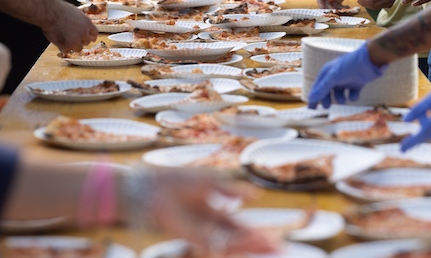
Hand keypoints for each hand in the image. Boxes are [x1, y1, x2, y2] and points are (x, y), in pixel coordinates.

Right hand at [41, 1, 97, 52]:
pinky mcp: (66, 45)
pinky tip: (59, 41)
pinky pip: (67, 50)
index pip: (94, 33)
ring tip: (65, 40)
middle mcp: (83, 32)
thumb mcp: (76, 13)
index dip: (91, 37)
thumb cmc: (59, 9)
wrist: (50, 12)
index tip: (89, 39)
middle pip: (87, 42)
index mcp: (87, 23)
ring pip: (78, 48)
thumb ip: (81, 22)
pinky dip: (62, 47)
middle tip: (73, 39)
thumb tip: (83, 27)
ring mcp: (75, 40)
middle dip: (81, 41)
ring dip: (73, 46)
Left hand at [152, 174, 277, 255]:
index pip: (240, 227)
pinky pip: (219, 242)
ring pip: (232, 243)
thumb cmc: (174, 181)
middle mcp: (210, 226)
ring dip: (251, 244)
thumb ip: (231, 188)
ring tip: (272, 247)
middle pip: (239, 238)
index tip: (276, 238)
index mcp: (214, 213)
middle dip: (259, 243)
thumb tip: (255, 194)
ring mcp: (203, 232)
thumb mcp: (209, 181)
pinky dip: (235, 242)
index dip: (257, 234)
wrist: (149, 186)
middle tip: (281, 248)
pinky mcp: (193, 235)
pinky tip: (247, 242)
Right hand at [307, 44, 384, 108]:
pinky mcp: (357, 83)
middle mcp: (336, 76)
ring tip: (343, 101)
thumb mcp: (334, 77)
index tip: (311, 108)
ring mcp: (346, 80)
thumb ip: (322, 89)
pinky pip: (352, 93)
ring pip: (339, 93)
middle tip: (327, 107)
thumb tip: (310, 99)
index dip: (314, 97)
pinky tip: (353, 95)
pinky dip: (352, 96)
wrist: (370, 60)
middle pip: (327, 91)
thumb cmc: (349, 66)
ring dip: (340, 98)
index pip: (317, 87)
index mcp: (328, 72)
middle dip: (326, 99)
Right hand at [317, 0, 351, 8]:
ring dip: (337, 10)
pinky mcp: (337, 2)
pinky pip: (338, 7)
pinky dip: (342, 8)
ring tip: (343, 11)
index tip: (324, 10)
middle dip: (330, 9)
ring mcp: (331, 0)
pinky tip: (347, 8)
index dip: (321, 5)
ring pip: (332, 7)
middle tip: (335, 12)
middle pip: (326, 5)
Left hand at [357, 0, 398, 9]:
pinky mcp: (390, 5)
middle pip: (373, 5)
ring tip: (363, 0)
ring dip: (368, 5)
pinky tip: (370, 0)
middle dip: (364, 3)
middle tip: (359, 0)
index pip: (372, 0)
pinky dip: (373, 5)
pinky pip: (379, 7)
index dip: (364, 1)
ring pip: (375, 7)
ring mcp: (389, 3)